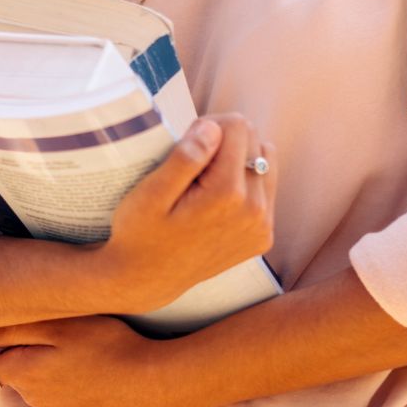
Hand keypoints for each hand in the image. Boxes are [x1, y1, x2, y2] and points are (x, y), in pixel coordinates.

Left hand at [0, 316, 173, 406]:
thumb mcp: (60, 325)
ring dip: (41, 361)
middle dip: (15, 349)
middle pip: (10, 370)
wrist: (146, 381)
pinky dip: (61, 374)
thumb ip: (18, 329)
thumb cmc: (105, 345)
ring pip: (35, 379)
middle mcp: (34, 397)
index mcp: (24, 373)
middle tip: (37, 322)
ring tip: (67, 337)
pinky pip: (57, 389)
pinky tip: (83, 358)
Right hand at [100, 114, 276, 313]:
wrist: (147, 280)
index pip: (238, 126)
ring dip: (238, 160)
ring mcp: (262, 226)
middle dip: (224, 141)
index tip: (188, 145)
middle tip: (193, 164)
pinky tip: (217, 198)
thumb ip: (185, 158)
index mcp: (228, 194)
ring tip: (205, 179)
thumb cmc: (141, 232)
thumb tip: (214, 129)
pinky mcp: (263, 236)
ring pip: (265, 160)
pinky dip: (244, 182)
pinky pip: (265, 187)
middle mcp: (255, 211)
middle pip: (254, 140)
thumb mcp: (150, 193)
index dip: (209, 126)